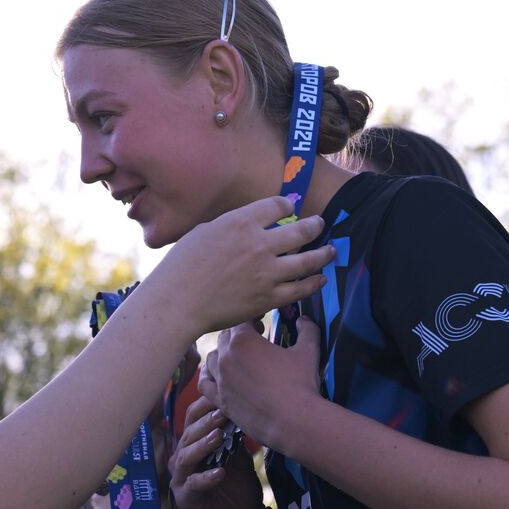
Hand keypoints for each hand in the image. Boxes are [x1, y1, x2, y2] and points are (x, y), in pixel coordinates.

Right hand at [148, 197, 332, 335]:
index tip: (290, 208)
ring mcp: (267, 272)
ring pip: (309, 260)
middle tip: (320, 224)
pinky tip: (319, 279)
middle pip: (302, 230)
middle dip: (316, 225)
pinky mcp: (268, 297)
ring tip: (330, 251)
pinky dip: (313, 283)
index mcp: (241, 222)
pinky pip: (300, 289)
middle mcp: (259, 244)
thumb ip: (232, 226)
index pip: (279, 205)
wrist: (177, 302)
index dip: (288, 205)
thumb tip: (249, 226)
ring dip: (324, 254)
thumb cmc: (182, 267)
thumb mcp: (205, 232)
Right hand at [169, 395, 263, 508]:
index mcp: (194, 446)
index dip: (205, 406)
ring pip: (185, 458)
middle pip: (187, 436)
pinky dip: (206, 478)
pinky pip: (193, 486)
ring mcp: (181, 481)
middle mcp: (182, 460)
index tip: (223, 393)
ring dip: (202, 446)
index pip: (192, 419)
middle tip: (223, 412)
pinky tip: (220, 472)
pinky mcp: (186, 501)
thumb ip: (234, 438)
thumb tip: (237, 410)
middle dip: (205, 423)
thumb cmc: (240, 490)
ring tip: (218, 436)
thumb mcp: (240, 459)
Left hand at [210, 317, 324, 455]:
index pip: (241, 321)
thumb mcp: (308, 351)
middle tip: (255, 340)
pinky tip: (221, 377)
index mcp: (243, 341)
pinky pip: (204, 384)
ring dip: (223, 354)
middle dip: (239, 335)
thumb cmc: (301, 384)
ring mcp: (220, 380)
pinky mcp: (220, 400)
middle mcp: (226, 358)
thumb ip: (307, 330)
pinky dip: (209, 377)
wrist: (293, 422)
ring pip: (211, 359)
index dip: (251, 320)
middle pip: (224, 338)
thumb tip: (304, 319)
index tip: (262, 324)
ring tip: (238, 358)